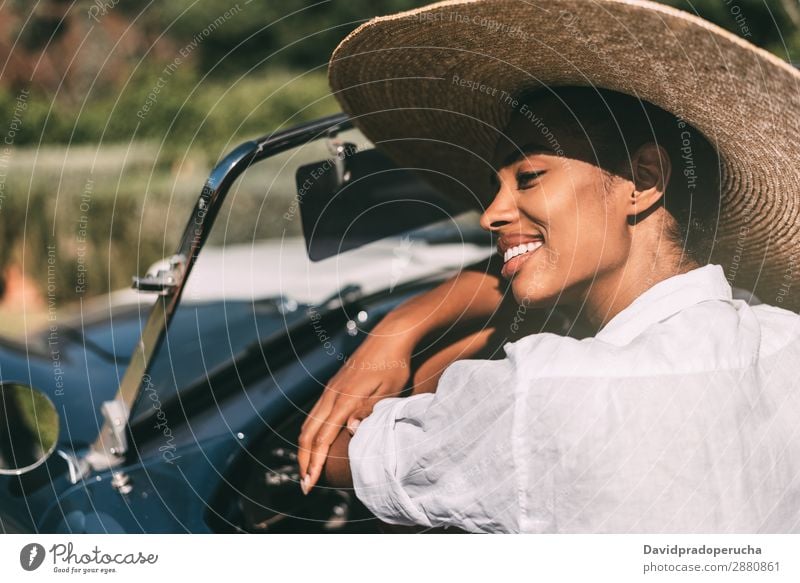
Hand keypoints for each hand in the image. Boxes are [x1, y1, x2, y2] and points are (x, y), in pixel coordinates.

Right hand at [297, 325, 413, 493]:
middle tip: (305, 485)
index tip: (310, 484)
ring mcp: (330, 390)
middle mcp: (332, 395)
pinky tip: (313, 444)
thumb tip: (350, 431)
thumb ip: (368, 411)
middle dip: (304, 462)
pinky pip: (314, 414)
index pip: (323, 438)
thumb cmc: (394, 366)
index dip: (315, 463)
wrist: (389, 337)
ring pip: (308, 424)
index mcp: (345, 399)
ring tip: (306, 470)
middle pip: (308, 434)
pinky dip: (309, 433)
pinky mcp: (333, 387)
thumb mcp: (388, 391)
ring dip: (304, 449)